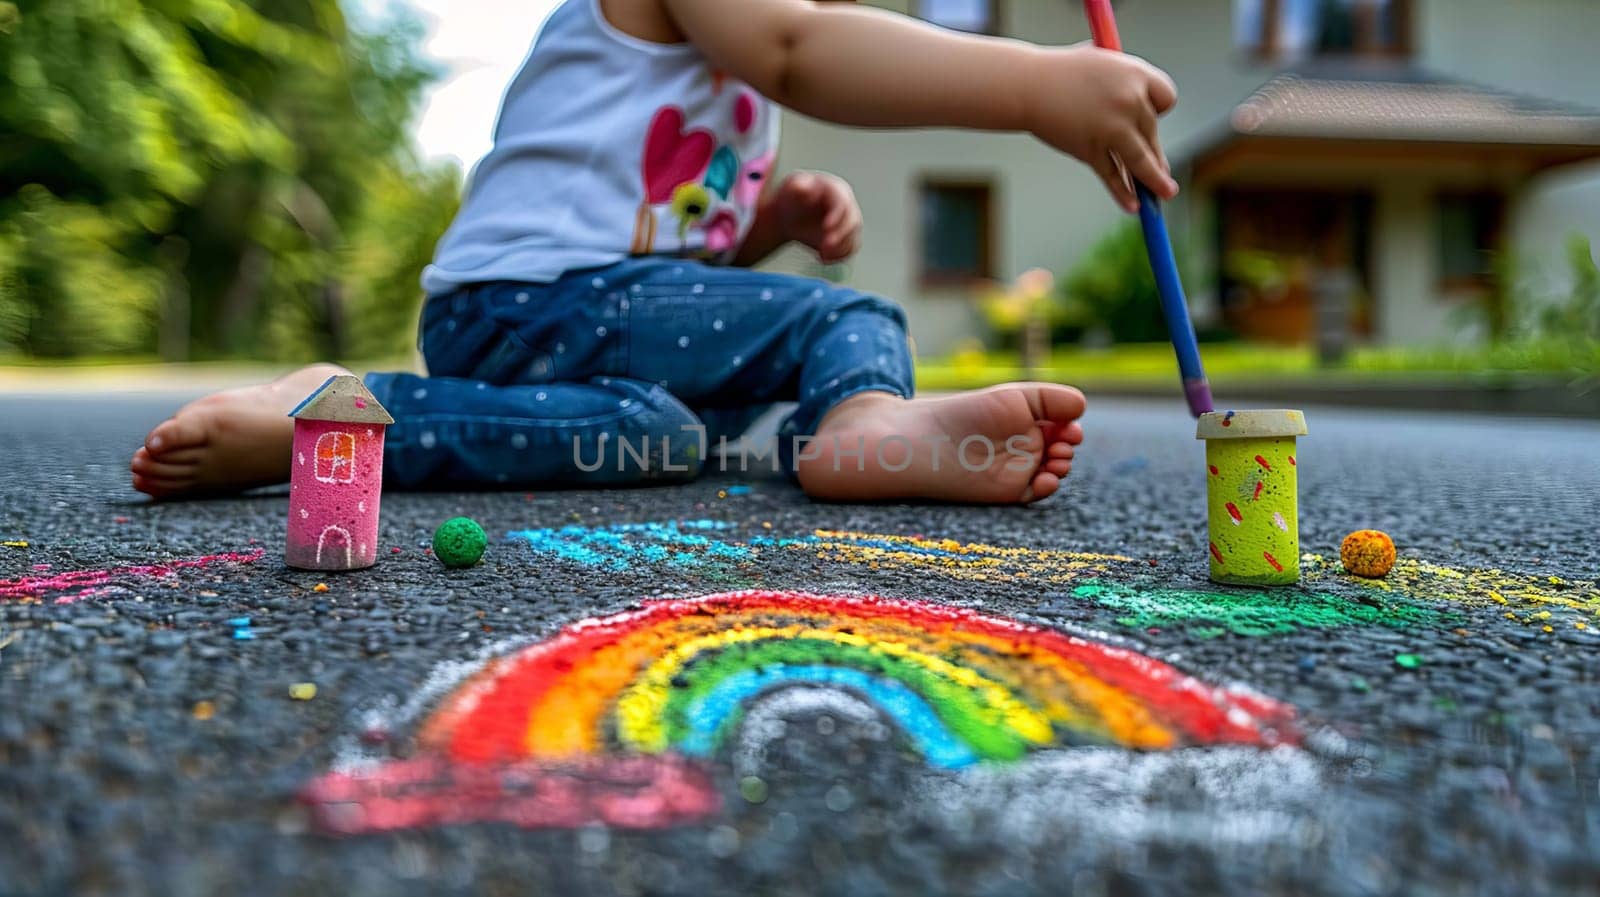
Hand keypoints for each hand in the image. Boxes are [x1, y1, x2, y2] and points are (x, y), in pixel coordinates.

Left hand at [772, 171, 861, 262]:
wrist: (788, 216)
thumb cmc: (790, 197)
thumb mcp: (789, 188)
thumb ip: (797, 186)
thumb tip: (806, 187)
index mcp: (836, 190)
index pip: (843, 203)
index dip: (837, 216)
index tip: (826, 228)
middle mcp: (847, 206)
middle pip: (853, 222)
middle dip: (841, 237)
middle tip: (825, 248)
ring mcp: (848, 223)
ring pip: (854, 238)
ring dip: (840, 249)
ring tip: (822, 255)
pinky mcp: (845, 238)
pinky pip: (850, 249)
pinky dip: (839, 256)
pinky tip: (823, 258)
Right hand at [1024, 45, 1178, 212]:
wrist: (1025, 85)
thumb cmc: (1058, 70)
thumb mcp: (1098, 60)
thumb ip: (1120, 77)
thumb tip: (1136, 98)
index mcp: (1135, 73)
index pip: (1166, 98)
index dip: (1159, 110)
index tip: (1153, 117)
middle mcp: (1129, 100)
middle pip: (1152, 133)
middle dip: (1154, 154)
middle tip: (1164, 177)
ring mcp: (1112, 127)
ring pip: (1141, 160)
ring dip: (1155, 181)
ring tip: (1165, 195)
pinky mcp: (1091, 149)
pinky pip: (1112, 175)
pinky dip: (1123, 192)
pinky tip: (1133, 206)